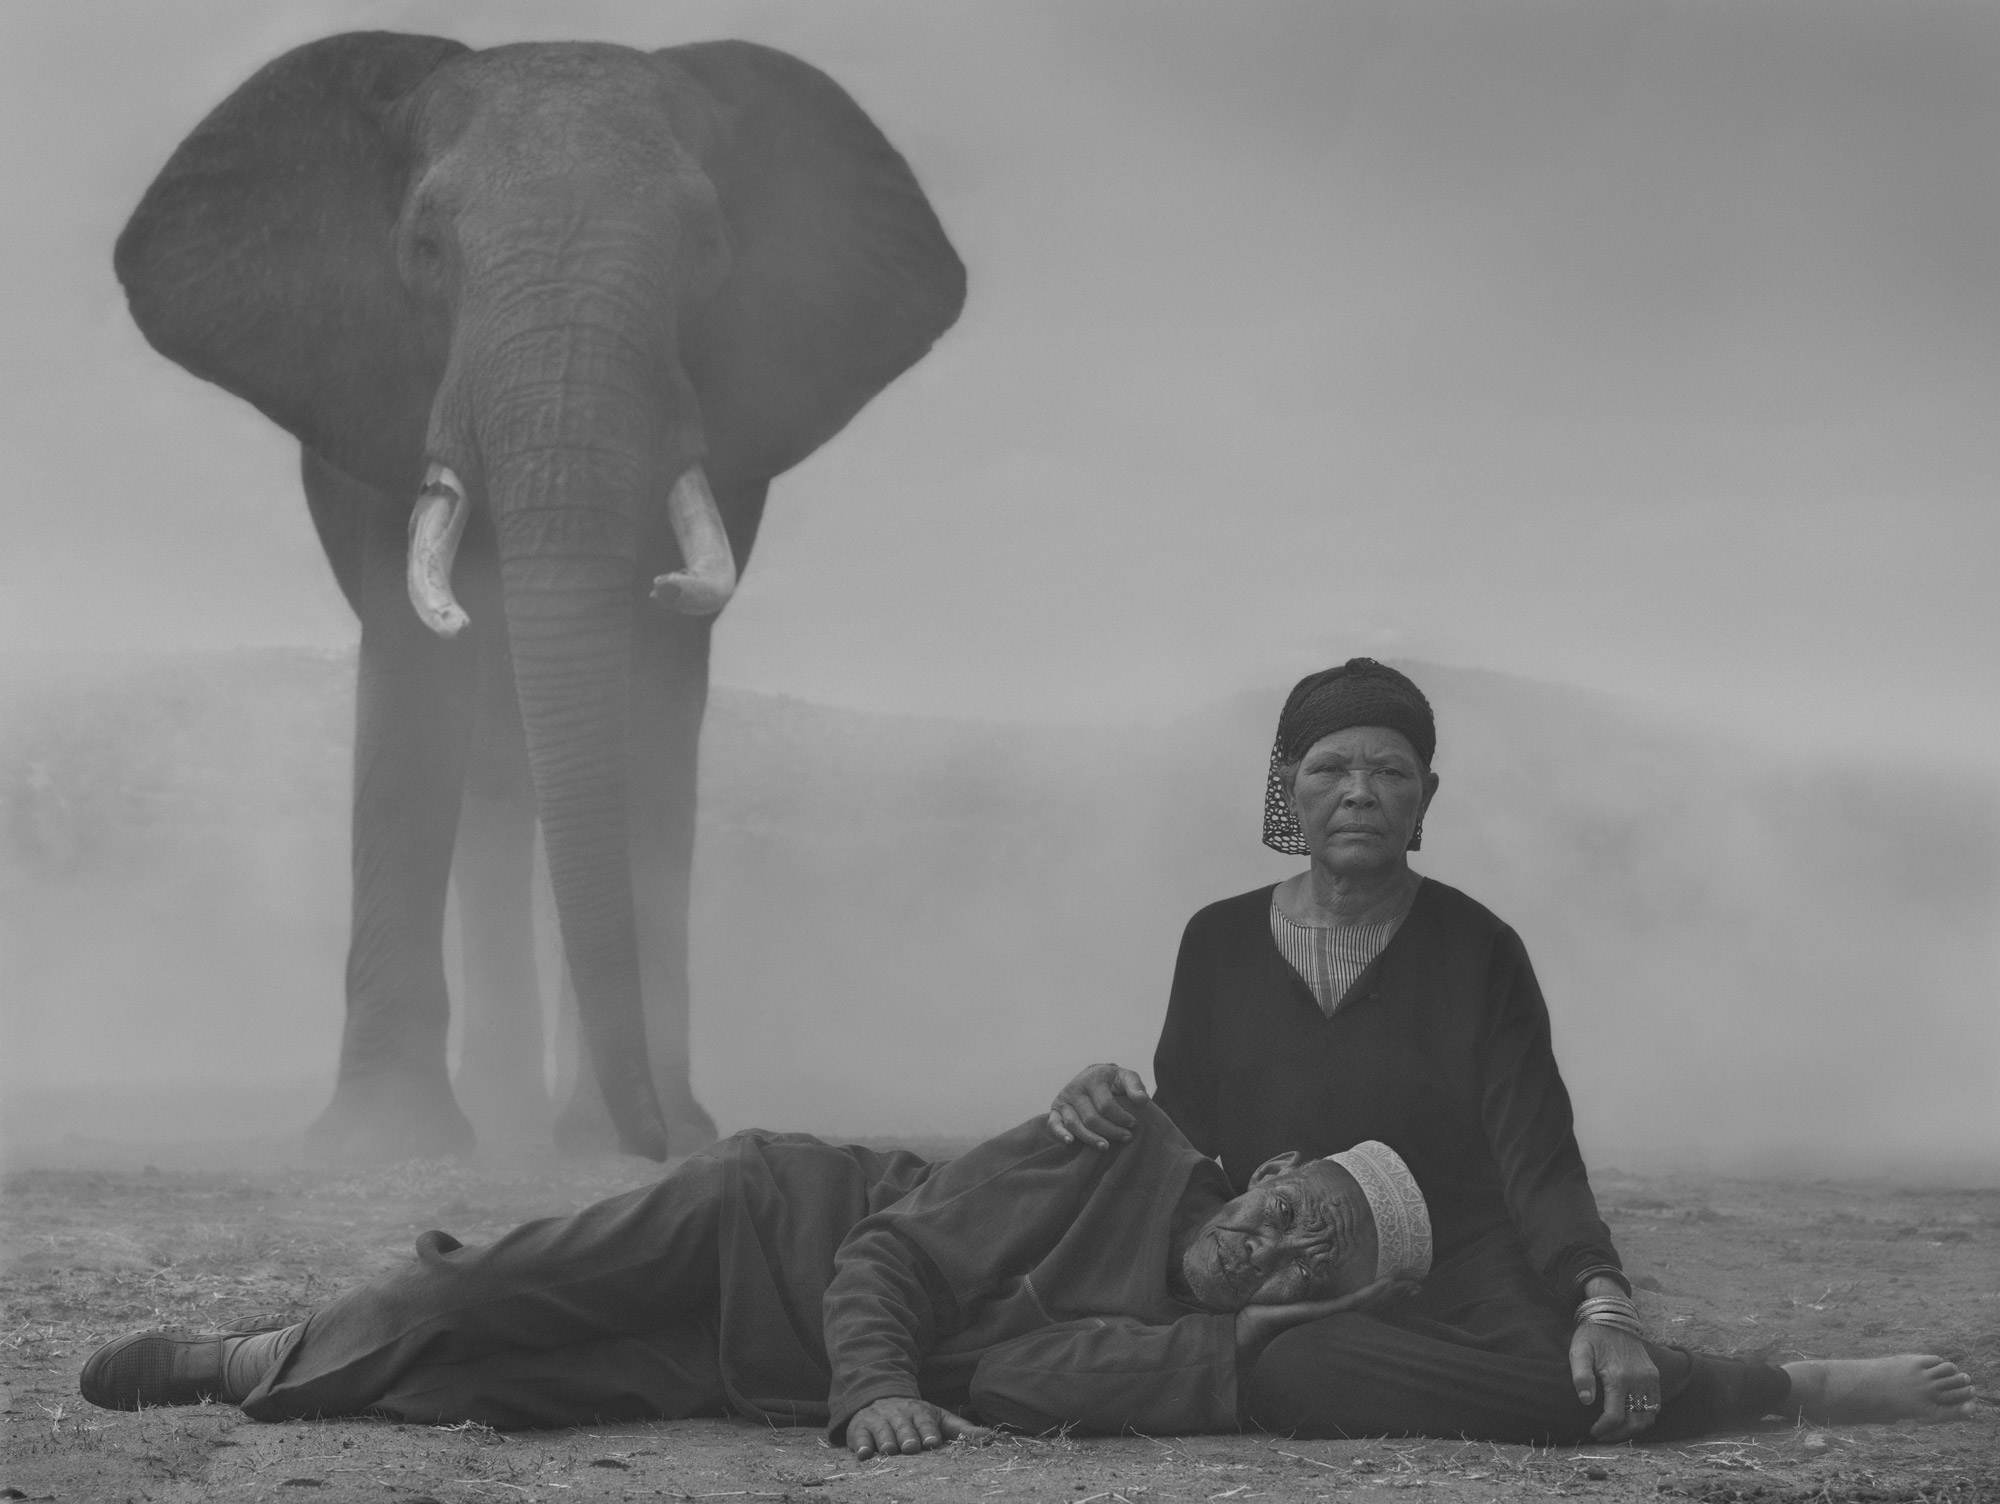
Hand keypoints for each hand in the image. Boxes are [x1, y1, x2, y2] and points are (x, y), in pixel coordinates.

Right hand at [845, 1396, 994, 1458]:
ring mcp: (878, 1420)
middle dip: (907, 1436)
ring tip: (889, 1450)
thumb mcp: (940, 1418)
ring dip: (886, 1440)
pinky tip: (864, 1454)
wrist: (880, 1398)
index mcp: (920, 1412)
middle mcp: (899, 1414)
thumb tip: (992, 1437)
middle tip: (910, 1447)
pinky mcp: (860, 1428)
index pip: (925, 1422)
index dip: (928, 1431)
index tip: (932, 1442)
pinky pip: (859, 1436)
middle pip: (904, 1426)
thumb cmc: (916, 1417)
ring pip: (882, 1431)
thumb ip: (963, 1430)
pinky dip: (862, 1445)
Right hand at [1047, 1063, 1148, 1149]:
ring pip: (1074, 1124)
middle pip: (1091, 1117)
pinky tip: (1071, 1142)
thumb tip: (1143, 1100)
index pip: (1106, 1105)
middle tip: (1126, 1137)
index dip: (1121, 1117)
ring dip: (1090, 1138)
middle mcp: (1075, 1088)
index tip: (1134, 1124)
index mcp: (1093, 1079)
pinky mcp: (1056, 1109)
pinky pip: (1053, 1124)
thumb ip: (1135, 1086)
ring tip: (1106, 1147)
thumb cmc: (1111, 1081)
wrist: (1092, 1076)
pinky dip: (1060, 1134)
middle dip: (1110, 1131)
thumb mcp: (1125, 1077)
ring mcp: (1064, 1100)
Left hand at [1234, 1275, 1419, 1362]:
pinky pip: (1348, 1304)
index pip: (1352, 1302)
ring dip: (1388, 1293)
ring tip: (1412, 1283)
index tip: (1398, 1282)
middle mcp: (1322, 1319)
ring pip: (1363, 1304)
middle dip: (1392, 1294)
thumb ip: (1276, 1288)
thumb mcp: (1265, 1299)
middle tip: (1418, 1284)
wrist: (1231, 1340)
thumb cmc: (1244, 1323)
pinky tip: (1385, 1286)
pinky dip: (1369, 1295)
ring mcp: (1322, 1318)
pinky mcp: (1314, 1316)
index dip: (1376, 1293)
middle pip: (1365, 1304)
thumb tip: (1275, 1271)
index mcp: (1314, 1314)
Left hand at [1570, 1321, 1660, 1439]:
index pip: (1615, 1416)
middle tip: (1603, 1437)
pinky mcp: (1654, 1376)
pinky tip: (1628, 1418)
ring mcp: (1650, 1378)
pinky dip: (1644, 1417)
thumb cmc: (1592, 1335)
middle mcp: (1639, 1380)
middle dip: (1618, 1435)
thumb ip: (1580, 1376)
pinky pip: (1654, 1405)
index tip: (1593, 1431)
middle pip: (1634, 1422)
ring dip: (1633, 1429)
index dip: (1603, 1429)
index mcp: (1619, 1377)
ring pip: (1647, 1417)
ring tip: (1615, 1432)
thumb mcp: (1579, 1351)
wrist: (1613, 1316)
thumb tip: (1586, 1401)